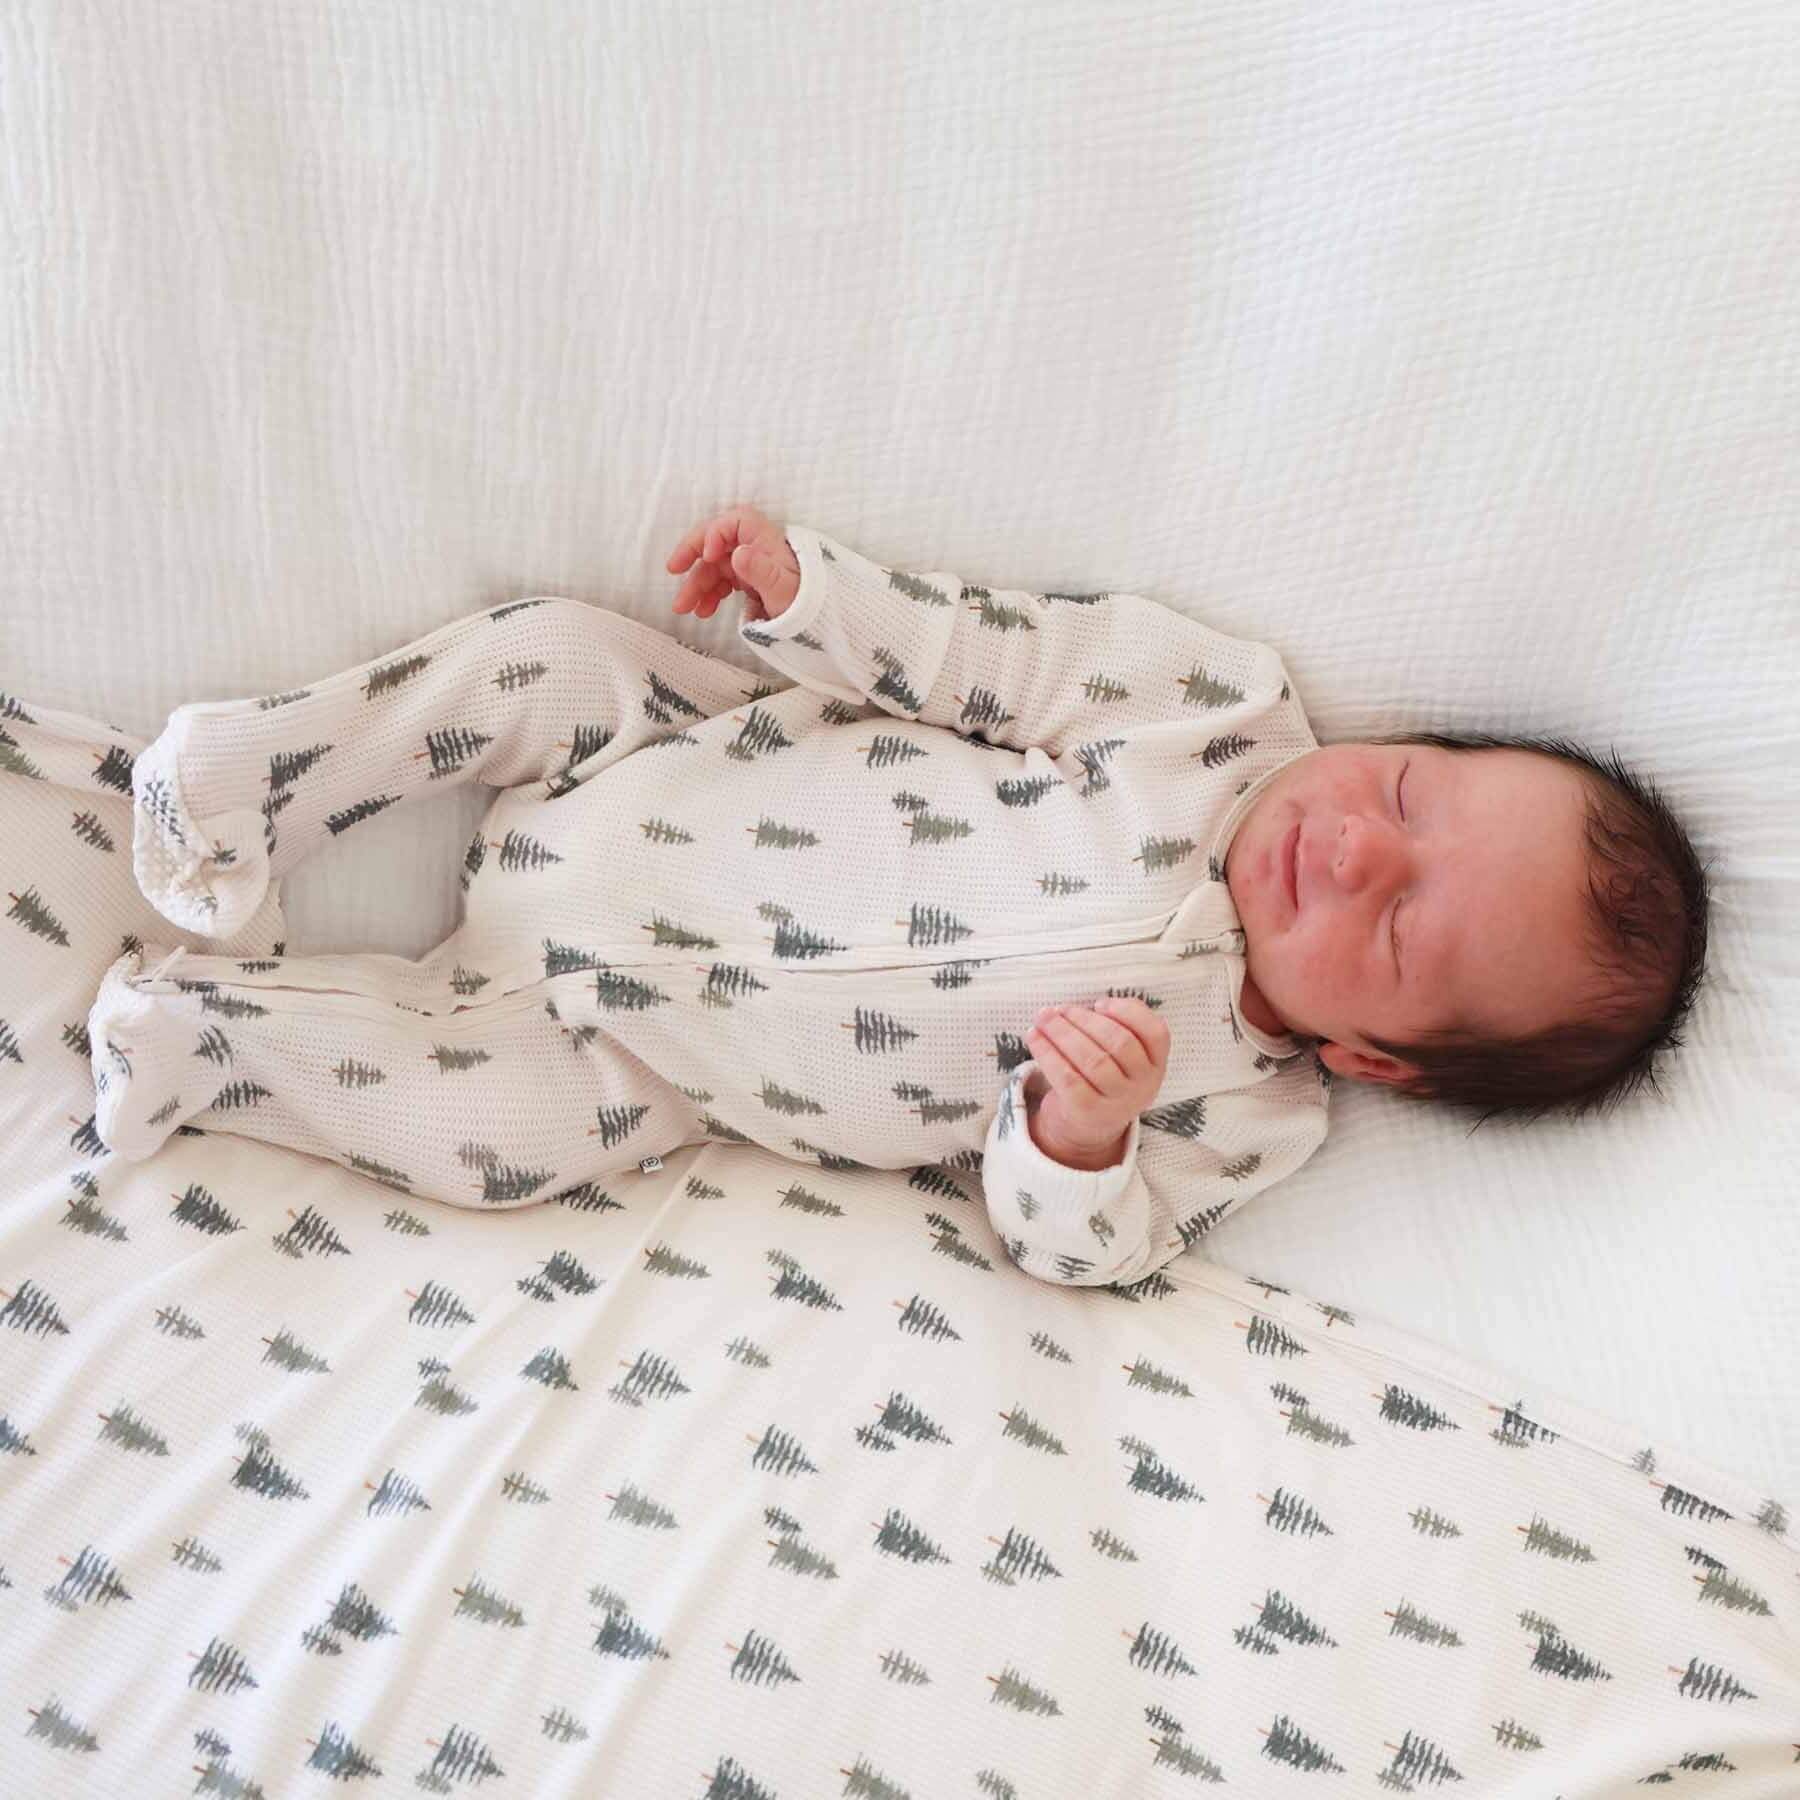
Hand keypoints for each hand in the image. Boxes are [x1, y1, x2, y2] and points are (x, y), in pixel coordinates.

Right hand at [666, 504, 800, 621]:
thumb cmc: (804, 603)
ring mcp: (748, 564)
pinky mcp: (746, 581)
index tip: (708, 556)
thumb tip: (738, 553)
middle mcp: (755, 547)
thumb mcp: (783, 590)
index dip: (716, 532)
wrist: (819, 623)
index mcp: (766, 541)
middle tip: (673, 569)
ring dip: (695, 584)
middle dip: (692, 553)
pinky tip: (702, 611)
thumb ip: (761, 571)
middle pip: (717, 539)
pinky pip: (721, 582)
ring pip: (714, 566)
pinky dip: (708, 595)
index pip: (736, 521)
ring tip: (683, 608)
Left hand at [1025, 996, 1170, 1155]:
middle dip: (1085, 1020)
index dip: (1128, 1013)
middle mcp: (1143, 1084)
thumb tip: (1096, 1007)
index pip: (1156, 1033)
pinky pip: (1068, 1078)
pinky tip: (1035, 1037)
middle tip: (1059, 1009)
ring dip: (1063, 1033)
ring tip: (1044, 1019)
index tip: (1100, 1003)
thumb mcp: (1125, 1057)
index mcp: (1156, 1063)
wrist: (1090, 1125)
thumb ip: (1120, 1027)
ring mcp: (1118, 1101)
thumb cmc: (1106, 1076)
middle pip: (1119, 1043)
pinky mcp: (1088, 1111)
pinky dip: (1048, 1053)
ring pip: (1093, 1060)